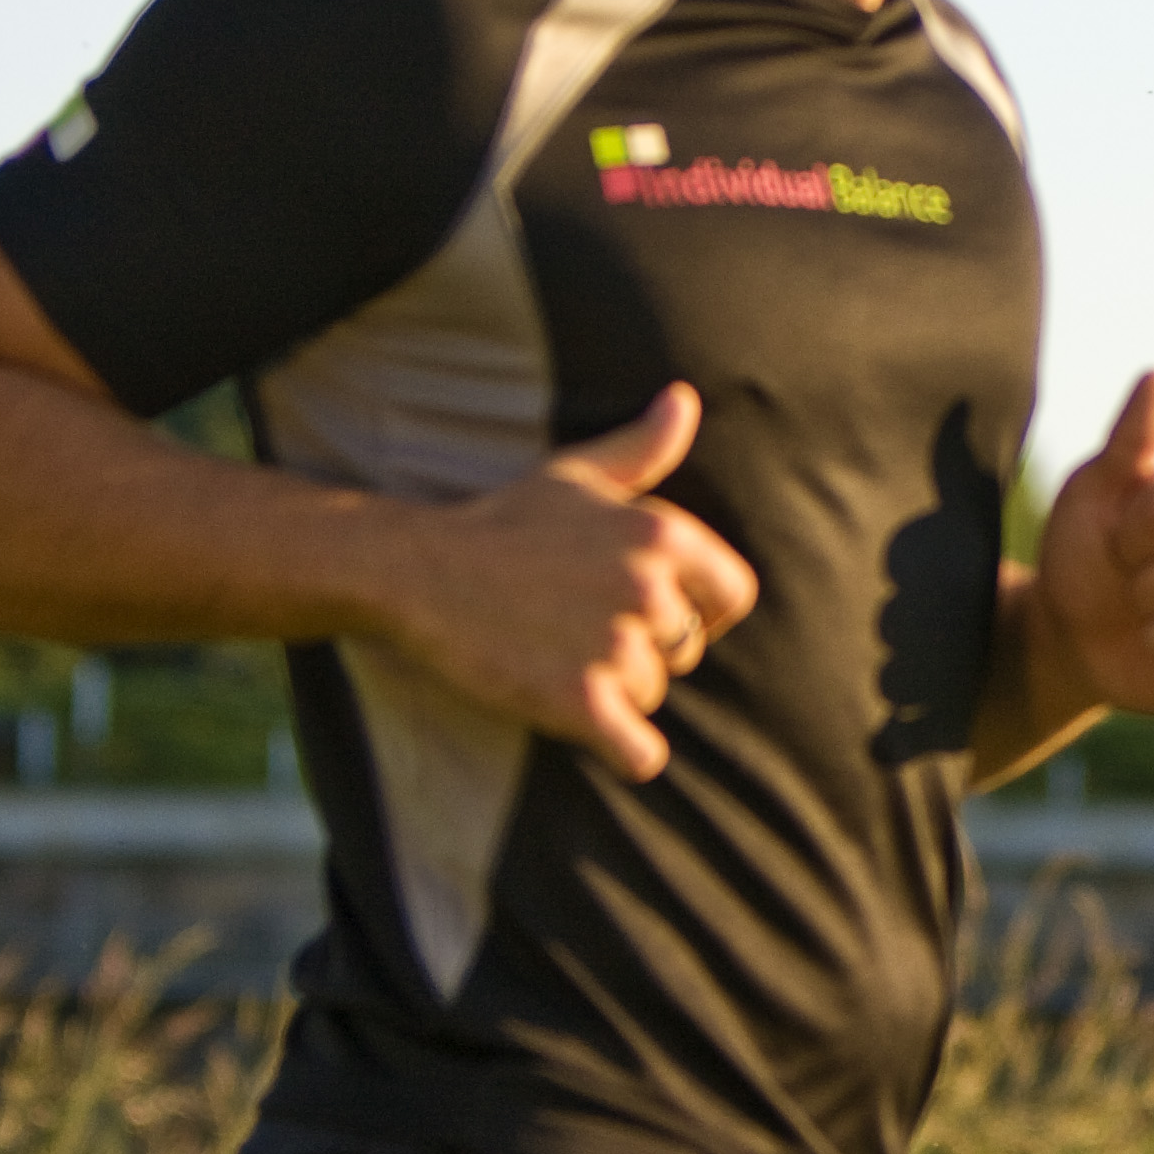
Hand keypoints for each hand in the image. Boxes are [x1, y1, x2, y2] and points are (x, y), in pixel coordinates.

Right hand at [384, 383, 756, 782]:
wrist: (420, 569)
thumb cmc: (505, 521)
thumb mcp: (579, 474)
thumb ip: (643, 447)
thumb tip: (685, 400)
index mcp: (664, 534)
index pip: (733, 596)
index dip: (700, 612)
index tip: (652, 614)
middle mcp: (650, 589)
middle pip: (685, 652)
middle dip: (643, 652)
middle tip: (579, 633)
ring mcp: (615, 646)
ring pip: (651, 697)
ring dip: (615, 694)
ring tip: (557, 657)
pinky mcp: (579, 702)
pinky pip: (641, 753)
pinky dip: (624, 752)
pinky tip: (590, 728)